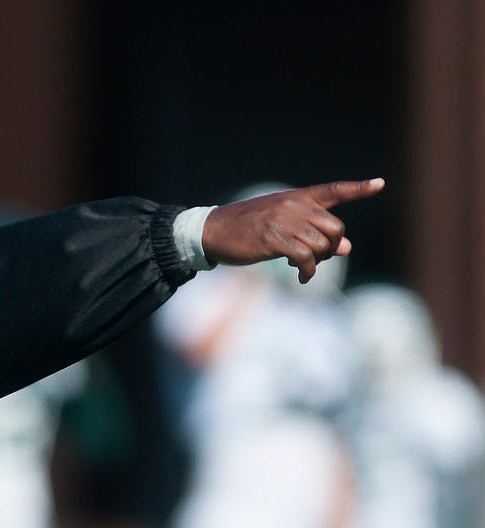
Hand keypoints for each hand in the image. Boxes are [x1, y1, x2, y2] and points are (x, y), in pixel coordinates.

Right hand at [201, 178, 384, 282]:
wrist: (214, 230)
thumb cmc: (247, 229)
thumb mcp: (280, 227)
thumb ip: (313, 233)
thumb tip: (347, 248)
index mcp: (296, 197)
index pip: (333, 190)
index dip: (358, 188)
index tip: (380, 184)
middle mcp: (294, 205)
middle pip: (335, 228)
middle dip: (332, 247)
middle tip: (317, 257)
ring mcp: (284, 221)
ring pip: (321, 246)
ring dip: (317, 263)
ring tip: (301, 268)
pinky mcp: (274, 239)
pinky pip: (305, 259)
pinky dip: (307, 272)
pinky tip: (301, 277)